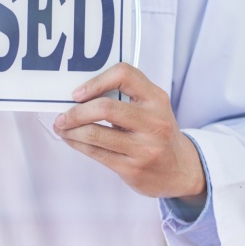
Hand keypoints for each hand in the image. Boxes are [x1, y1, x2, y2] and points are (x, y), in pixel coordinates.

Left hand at [53, 63, 205, 201]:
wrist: (181, 170)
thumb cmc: (159, 134)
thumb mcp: (153, 107)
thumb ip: (126, 96)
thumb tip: (80, 95)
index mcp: (157, 99)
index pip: (124, 75)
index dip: (96, 81)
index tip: (78, 93)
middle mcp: (154, 122)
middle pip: (105, 108)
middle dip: (76, 112)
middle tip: (63, 115)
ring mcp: (144, 148)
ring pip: (95, 134)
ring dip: (71, 130)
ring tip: (63, 128)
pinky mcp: (133, 168)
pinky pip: (96, 154)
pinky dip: (78, 145)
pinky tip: (73, 140)